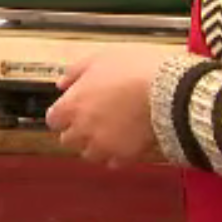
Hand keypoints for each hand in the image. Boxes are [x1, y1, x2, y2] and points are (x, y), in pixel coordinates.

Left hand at [45, 46, 172, 167]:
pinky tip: (126, 140)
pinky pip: (113, 163)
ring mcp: (103, 145)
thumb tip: (62, 83)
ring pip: (89, 154)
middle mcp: (83, 129)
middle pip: (68, 140)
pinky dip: (117, 155)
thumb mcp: (101, 59)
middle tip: (92, 119)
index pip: (53, 120)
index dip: (63, 114)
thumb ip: (75, 72)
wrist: (168, 91)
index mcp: (73, 105)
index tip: (71, 109)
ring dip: (95, 145)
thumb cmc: (135, 70)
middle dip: (77, 131)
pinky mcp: (124, 157)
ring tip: (111, 130)